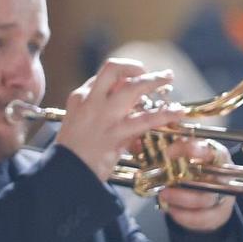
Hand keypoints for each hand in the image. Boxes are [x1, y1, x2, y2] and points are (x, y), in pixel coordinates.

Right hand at [53, 59, 179, 183]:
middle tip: (153, 74)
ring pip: (132, 87)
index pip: (104, 76)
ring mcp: (103, 116)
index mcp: (79, 97)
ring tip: (168, 79)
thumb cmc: (74, 153)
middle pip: (114, 69)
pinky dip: (165, 114)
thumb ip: (99, 111)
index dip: (124, 74)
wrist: (65, 174)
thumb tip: (128, 106)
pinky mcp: (115, 134)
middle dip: (137, 67)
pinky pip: (145, 119)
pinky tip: (177, 112)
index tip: (137, 79)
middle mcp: (90, 101)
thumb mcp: (79, 124)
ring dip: (154, 81)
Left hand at [158, 137, 235, 232]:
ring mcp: (224, 194)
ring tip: (163, 196)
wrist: (205, 194)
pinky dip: (185, 216)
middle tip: (162, 182)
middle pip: (208, 175)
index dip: (184, 149)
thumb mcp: (180, 156)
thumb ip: (164, 151)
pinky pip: (204, 217)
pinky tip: (172, 211)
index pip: (204, 147)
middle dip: (183, 178)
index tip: (164, 154)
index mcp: (214, 152)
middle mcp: (222, 172)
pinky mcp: (220, 213)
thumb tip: (136, 144)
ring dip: (181, 199)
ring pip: (205, 198)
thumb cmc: (190, 170)